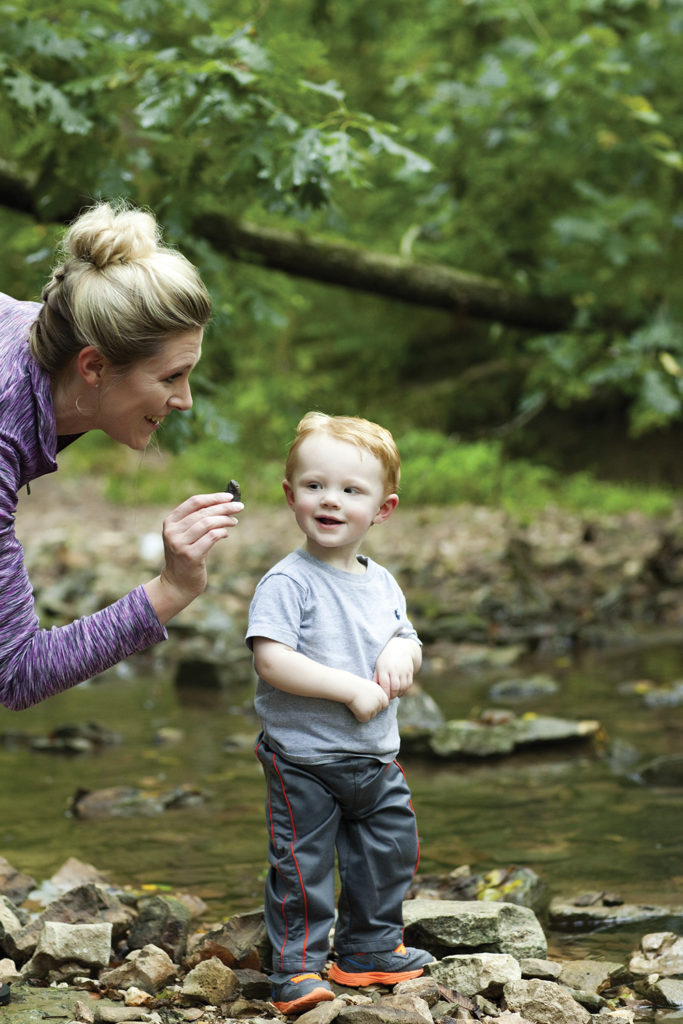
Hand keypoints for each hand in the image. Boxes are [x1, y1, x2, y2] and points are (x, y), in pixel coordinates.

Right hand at [144, 492, 242, 622]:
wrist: (177, 583)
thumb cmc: (186, 555)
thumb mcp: (185, 535)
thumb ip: (197, 520)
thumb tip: (224, 503)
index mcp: (170, 522)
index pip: (194, 502)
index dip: (214, 497)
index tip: (229, 496)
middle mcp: (172, 531)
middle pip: (203, 512)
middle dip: (224, 507)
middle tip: (240, 506)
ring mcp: (180, 544)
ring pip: (208, 523)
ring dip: (225, 520)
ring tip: (234, 521)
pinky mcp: (190, 556)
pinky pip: (211, 537)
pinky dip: (222, 532)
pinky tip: (226, 533)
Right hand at [346, 679, 388, 722]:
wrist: (348, 687)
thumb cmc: (355, 685)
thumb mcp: (369, 686)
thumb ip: (374, 694)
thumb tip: (375, 701)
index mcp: (381, 693)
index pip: (385, 704)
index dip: (378, 705)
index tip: (370, 704)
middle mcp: (379, 701)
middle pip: (378, 711)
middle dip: (371, 710)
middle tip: (361, 704)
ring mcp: (374, 707)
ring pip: (371, 715)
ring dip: (364, 713)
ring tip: (356, 705)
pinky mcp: (367, 713)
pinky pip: (364, 719)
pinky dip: (358, 716)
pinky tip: (354, 708)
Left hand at [374, 637, 418, 698]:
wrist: (401, 648)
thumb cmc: (385, 659)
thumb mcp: (378, 666)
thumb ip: (376, 678)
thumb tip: (373, 690)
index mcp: (384, 668)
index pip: (385, 685)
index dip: (384, 694)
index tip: (383, 697)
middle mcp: (394, 669)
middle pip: (395, 687)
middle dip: (392, 695)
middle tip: (388, 698)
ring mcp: (403, 670)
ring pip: (403, 687)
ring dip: (398, 694)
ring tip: (394, 695)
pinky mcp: (410, 671)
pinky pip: (409, 684)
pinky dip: (405, 691)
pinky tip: (400, 692)